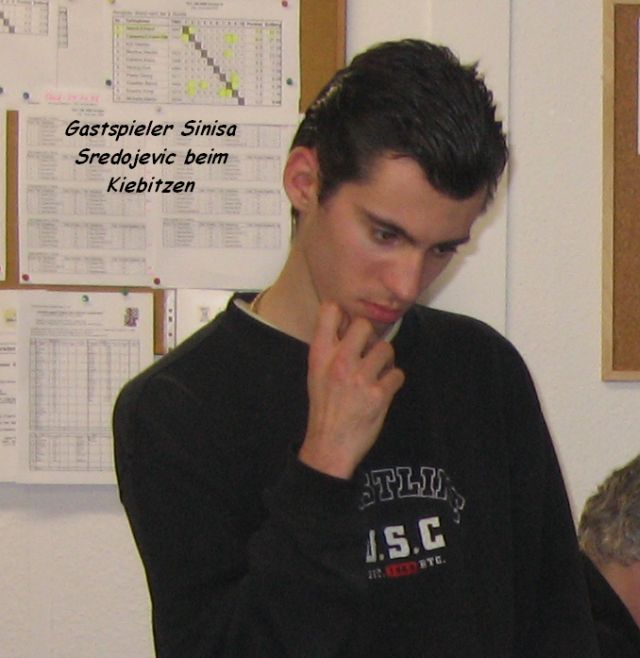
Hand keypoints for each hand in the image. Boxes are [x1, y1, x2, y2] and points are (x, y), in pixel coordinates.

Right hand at [299, 302, 404, 478]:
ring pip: (387, 348)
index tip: (347, 328)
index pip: (330, 310)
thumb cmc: (324, 406)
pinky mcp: (379, 394)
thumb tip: (348, 324)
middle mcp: (340, 361)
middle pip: (365, 324)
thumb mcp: (316, 372)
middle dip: (370, 337)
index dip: (343, 314)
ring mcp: (360, 377)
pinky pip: (397, 374)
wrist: (329, 444)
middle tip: (368, 353)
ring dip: (386, 361)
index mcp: (320, 353)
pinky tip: (382, 390)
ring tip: (377, 373)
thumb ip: (330, 347)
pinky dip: (393, 382)